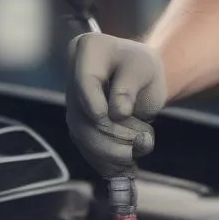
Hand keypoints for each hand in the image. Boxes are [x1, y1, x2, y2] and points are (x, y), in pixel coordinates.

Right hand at [66, 33, 166, 177]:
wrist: (142, 79)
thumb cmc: (143, 67)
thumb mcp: (144, 67)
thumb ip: (130, 85)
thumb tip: (117, 112)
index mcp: (86, 51)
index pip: (84, 81)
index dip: (96, 103)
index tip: (120, 114)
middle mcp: (72, 79)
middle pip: (83, 116)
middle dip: (115, 134)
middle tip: (146, 139)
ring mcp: (73, 106)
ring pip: (84, 138)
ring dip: (115, 152)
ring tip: (144, 147)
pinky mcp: (80, 127)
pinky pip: (88, 150)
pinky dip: (109, 162)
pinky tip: (127, 168)